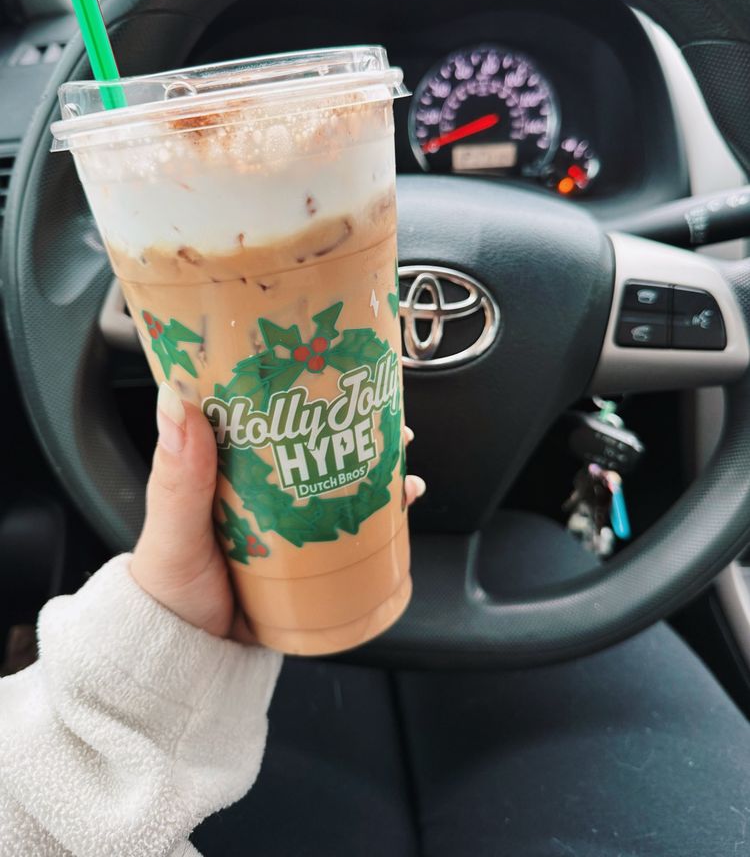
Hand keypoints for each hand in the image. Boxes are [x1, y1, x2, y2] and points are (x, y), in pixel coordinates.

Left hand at [130, 382, 425, 640]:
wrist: (190, 656)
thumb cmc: (171, 589)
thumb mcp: (175, 528)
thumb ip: (178, 475)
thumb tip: (177, 400)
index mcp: (225, 466)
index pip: (262, 408)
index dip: (296, 382)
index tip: (327, 364)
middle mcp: (263, 483)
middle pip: (313, 438)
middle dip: (351, 418)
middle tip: (380, 407)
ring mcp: (291, 517)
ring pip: (341, 476)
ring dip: (375, 459)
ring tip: (401, 451)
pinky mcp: (313, 553)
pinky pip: (354, 524)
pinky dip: (382, 510)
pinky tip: (403, 501)